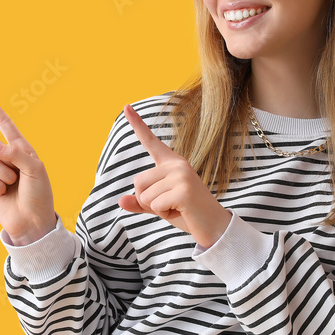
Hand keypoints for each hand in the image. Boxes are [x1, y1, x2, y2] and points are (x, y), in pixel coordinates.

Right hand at [0, 93, 57, 245]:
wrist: (33, 222)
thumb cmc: (39, 194)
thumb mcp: (34, 169)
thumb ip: (14, 153)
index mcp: (22, 151)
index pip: (6, 126)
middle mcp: (8, 159)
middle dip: (8, 159)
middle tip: (20, 176)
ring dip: (6, 175)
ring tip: (15, 186)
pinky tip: (6, 194)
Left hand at [117, 103, 231, 248]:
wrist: (214, 228)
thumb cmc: (187, 214)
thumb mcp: (160, 206)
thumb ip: (141, 202)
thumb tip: (120, 201)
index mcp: (171, 163)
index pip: (150, 141)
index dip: (137, 124)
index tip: (126, 106)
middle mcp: (177, 165)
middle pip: (138, 182)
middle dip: (147, 200)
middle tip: (171, 205)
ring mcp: (182, 175)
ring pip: (144, 195)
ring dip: (156, 208)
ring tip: (177, 208)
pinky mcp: (184, 190)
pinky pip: (155, 205)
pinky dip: (164, 214)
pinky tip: (181, 211)